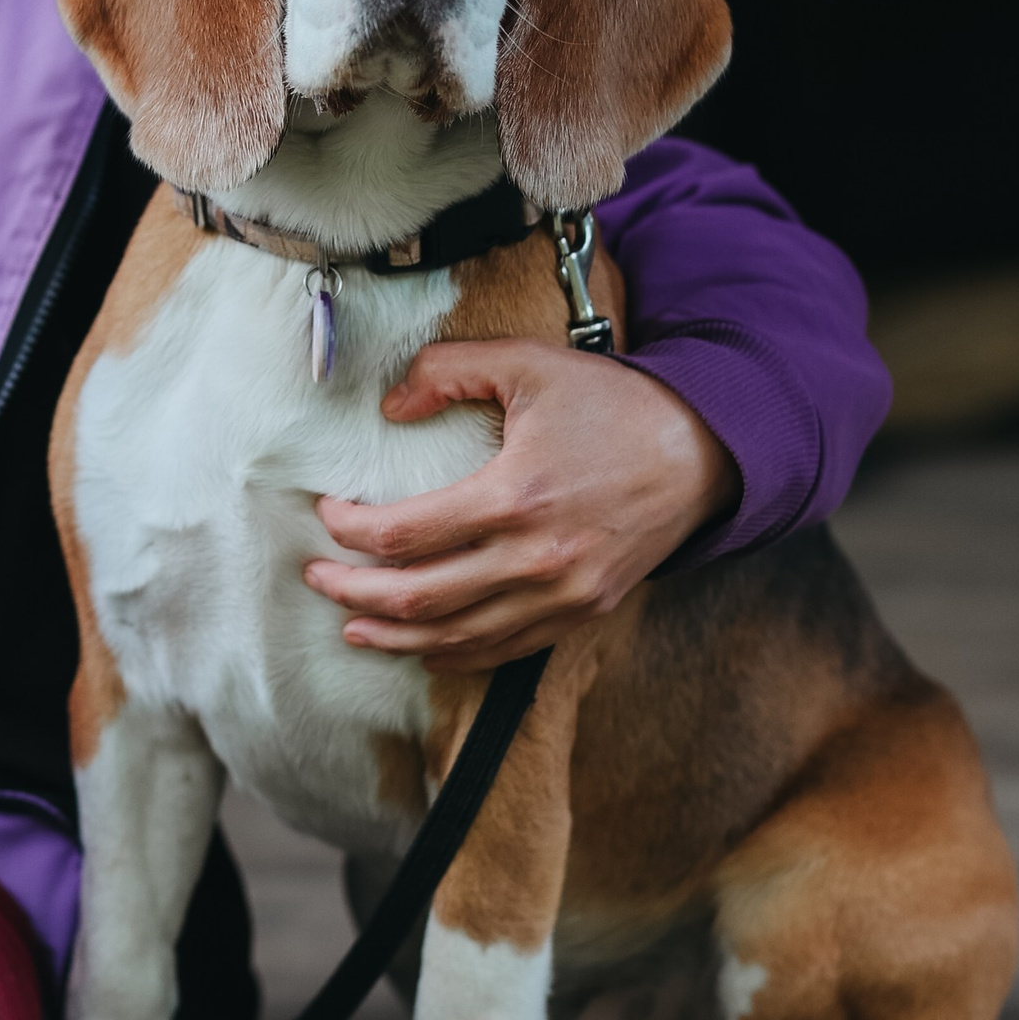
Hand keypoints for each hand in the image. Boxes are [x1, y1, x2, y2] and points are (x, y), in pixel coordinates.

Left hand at [304, 340, 740, 670]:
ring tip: (351, 629)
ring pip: (456, 638)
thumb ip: (449, 370)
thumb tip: (390, 405)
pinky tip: (421, 649)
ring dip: (394, 638)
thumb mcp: (528, 365)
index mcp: (514, 496)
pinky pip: (504, 651)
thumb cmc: (611, 404)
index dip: (351, 531)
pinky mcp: (582, 614)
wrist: (702, 452)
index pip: (404, 533)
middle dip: (354, 593)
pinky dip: (454, 655)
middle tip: (316, 577)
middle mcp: (535, 559)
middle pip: (418, 598)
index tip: (327, 515)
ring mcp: (561, 596)